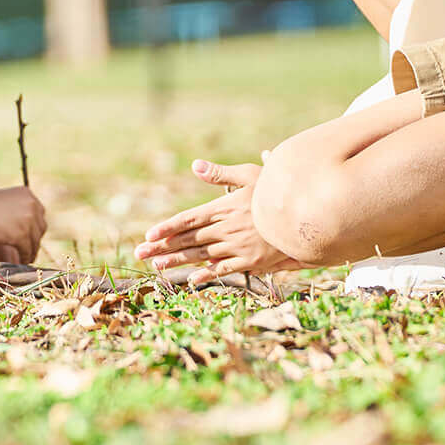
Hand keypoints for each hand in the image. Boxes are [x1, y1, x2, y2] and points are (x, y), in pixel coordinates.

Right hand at [0, 185, 46, 264]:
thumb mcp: (3, 202)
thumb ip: (16, 210)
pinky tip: (20, 262)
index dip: (34, 228)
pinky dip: (24, 257)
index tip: (30, 238)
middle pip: (40, 227)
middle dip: (34, 240)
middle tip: (28, 250)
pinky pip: (27, 250)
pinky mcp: (22, 234)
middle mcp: (31, 204)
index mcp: (27, 194)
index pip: (39, 213)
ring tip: (25, 258)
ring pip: (35, 240)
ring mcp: (28, 219)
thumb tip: (25, 226)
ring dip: (30, 251)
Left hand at [135, 159, 301, 284]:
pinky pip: (224, 269)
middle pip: (188, 239)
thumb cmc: (275, 191)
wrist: (305, 215)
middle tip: (140, 253)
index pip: (188, 218)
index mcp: (223, 207)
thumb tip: (194, 165)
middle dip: (163, 246)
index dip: (167, 227)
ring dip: (177, 261)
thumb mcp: (250, 175)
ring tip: (157, 265)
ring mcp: (237, 246)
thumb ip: (221, 174)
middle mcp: (225, 228)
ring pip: (201, 255)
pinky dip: (206, 274)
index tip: (149, 234)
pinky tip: (190, 279)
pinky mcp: (250, 260)